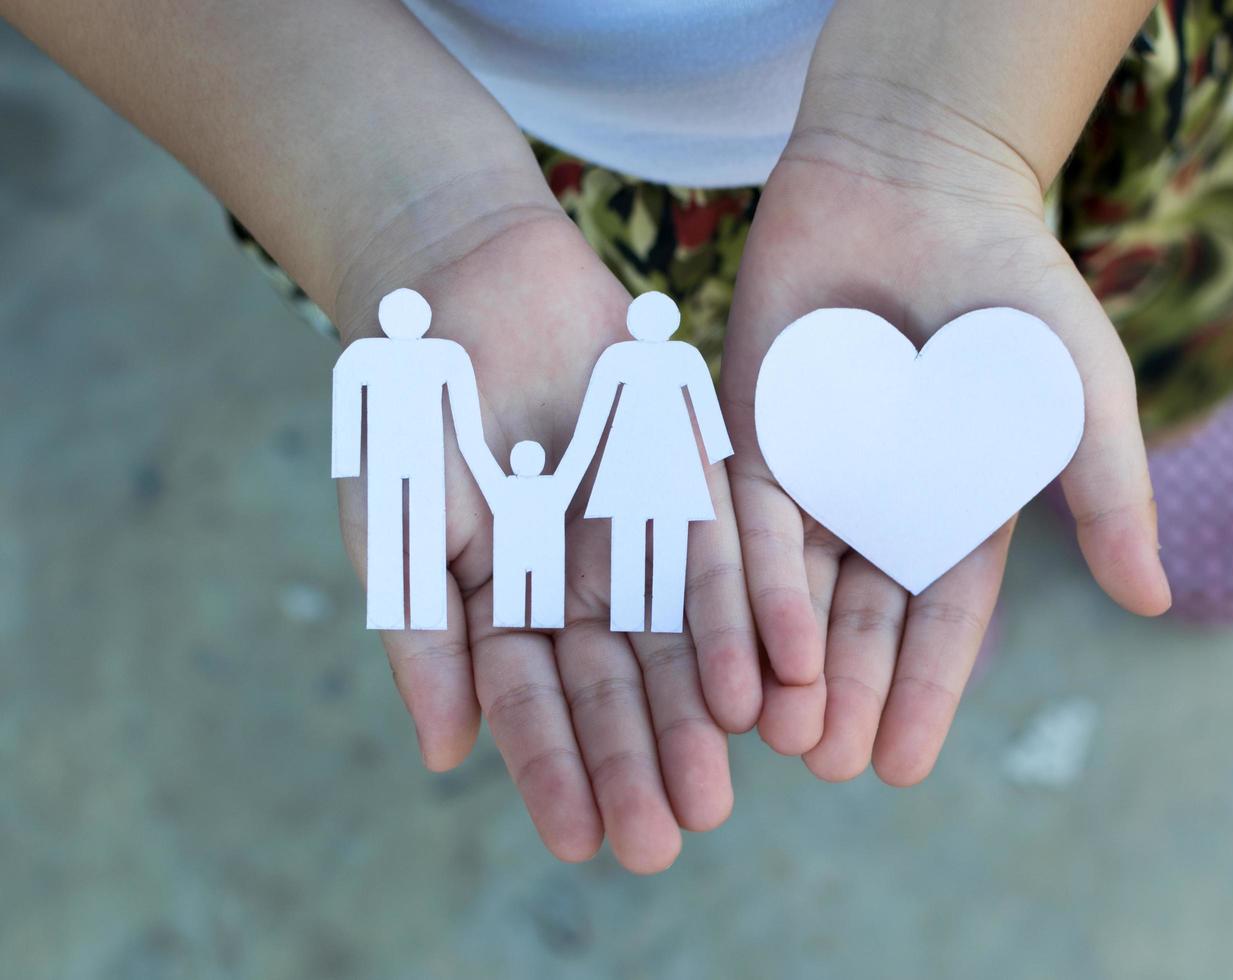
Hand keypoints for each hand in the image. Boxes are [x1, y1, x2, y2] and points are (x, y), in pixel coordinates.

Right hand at [334, 204, 759, 872]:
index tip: (581, 842)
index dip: (555, 772)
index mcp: (505, 606)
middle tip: (669, 836)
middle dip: (640, 761)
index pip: (534, 706)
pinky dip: (746, 619)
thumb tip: (446, 755)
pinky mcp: (694, 478)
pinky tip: (765, 683)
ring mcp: (642, 533)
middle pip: (618, 687)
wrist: (464, 276)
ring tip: (720, 787)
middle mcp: (582, 584)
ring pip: (679, 640)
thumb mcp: (396, 518)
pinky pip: (728, 557)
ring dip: (700, 714)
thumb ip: (421, 632)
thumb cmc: (409, 403)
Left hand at [721, 130, 1171, 784]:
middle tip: (832, 765)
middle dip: (847, 693)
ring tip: (781, 734)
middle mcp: (880, 507)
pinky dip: (741, 580)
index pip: (940, 621)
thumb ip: (1106, 490)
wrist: (916, 179)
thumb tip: (1152, 600)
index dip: (924, 692)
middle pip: (859, 619)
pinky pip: (738, 518)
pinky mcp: (749, 431)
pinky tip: (738, 640)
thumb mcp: (1076, 389)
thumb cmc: (1012, 283)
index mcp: (958, 511)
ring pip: (792, 586)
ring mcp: (813, 473)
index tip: (902, 765)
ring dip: (786, 660)